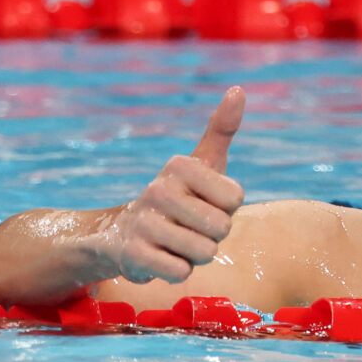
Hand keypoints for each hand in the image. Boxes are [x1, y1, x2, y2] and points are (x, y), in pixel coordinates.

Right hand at [100, 87, 246, 284]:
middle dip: (214, 235)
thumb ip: (222, 129)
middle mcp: (158, 189)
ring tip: (177, 241)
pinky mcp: (134, 255)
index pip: (236, 198)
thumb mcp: (202, 162)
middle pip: (223, 228)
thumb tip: (238, 89)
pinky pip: (182, 272)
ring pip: (205, 252)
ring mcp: (144, 223)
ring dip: (197, 255)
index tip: (205, 202)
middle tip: (191, 226)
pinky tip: (162, 257)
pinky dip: (179, 271)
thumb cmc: (179, 197)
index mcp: (180, 165)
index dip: (227, 207)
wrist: (122, 234)